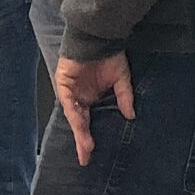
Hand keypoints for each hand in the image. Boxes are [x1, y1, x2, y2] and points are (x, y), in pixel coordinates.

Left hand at [55, 52, 135, 166]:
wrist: (98, 37)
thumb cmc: (108, 55)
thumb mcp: (121, 79)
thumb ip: (124, 97)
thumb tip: (131, 116)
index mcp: (91, 99)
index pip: (88, 123)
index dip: (88, 139)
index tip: (91, 154)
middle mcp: (79, 98)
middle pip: (79, 123)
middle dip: (82, 141)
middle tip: (85, 158)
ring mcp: (71, 92)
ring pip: (73, 115)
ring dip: (79, 130)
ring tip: (86, 145)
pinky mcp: (64, 83)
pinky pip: (68, 101)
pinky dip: (73, 112)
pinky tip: (79, 123)